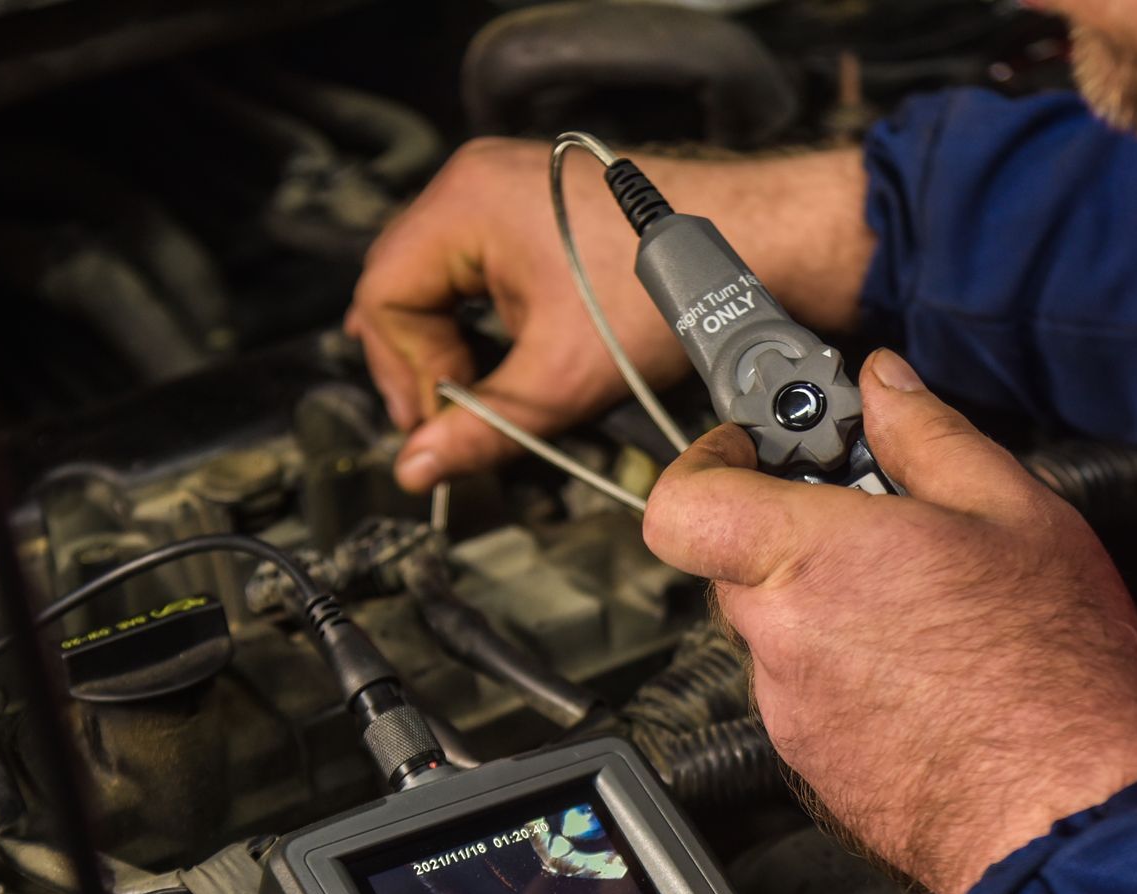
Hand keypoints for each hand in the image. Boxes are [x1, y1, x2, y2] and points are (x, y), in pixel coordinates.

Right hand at [347, 138, 872, 491]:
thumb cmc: (668, 292)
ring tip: (482, 395)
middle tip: (450, 419)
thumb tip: (419, 470)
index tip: (439, 421)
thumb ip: (482, 427)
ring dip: (451, 345)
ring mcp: (505, 189)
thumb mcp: (562, 377)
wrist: (753, 249)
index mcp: (465, 204)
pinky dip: (482, 321)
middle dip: (422, 363)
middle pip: (402, 287)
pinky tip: (509, 360)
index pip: (383, 298)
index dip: (403, 373)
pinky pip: (476, 269)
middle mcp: (475, 182)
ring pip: (437, 282)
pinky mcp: (536, 209)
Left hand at [643, 350, 1136, 893]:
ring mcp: (791, 713)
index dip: (704, 465)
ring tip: (932, 611)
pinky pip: (810, 696)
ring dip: (832, 609)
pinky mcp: (814, 768)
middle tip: (881, 525)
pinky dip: (852, 675)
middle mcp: (781, 639)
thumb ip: (930, 435)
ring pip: (780, 633)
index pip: (681, 504)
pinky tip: (933, 675)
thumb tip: (886, 387)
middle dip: (797, 534)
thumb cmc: (1057, 673)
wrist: (1075, 816)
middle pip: (739, 563)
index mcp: (810, 559)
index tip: (749, 450)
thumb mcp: (1016, 512)